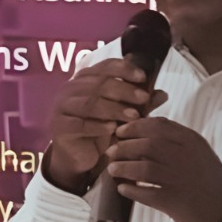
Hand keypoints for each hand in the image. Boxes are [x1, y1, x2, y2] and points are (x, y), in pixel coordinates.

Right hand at [43, 59, 165, 191]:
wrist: (76, 155)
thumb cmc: (98, 130)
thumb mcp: (120, 115)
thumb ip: (138, 104)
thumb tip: (163, 94)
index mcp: (84, 80)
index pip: (104, 66)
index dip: (124, 69)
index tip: (142, 77)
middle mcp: (70, 89)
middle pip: (98, 84)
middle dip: (124, 90)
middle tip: (144, 99)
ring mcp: (62, 107)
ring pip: (90, 103)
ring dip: (114, 108)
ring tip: (133, 116)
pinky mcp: (59, 127)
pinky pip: (80, 124)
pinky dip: (98, 126)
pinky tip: (112, 129)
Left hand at [105, 116, 221, 221]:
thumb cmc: (205, 177)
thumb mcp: (195, 150)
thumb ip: (173, 137)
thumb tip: (141, 125)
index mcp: (191, 141)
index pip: (158, 126)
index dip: (134, 127)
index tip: (120, 131)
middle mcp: (186, 158)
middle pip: (147, 145)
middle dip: (123, 147)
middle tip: (111, 152)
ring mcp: (180, 180)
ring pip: (144, 169)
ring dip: (123, 168)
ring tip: (112, 169)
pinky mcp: (174, 201)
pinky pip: (146, 193)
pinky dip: (130, 190)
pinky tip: (122, 188)